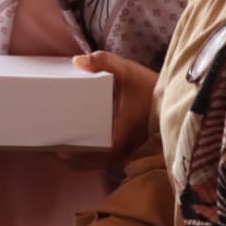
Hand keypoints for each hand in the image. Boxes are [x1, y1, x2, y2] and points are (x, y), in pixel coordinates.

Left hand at [59, 51, 157, 167]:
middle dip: (69, 159)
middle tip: (49, 146)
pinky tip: (80, 144)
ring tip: (59, 146)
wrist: (177, 100)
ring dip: (79, 159)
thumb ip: (103, 62)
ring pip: (96, 164)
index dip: (70, 156)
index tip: (53, 147)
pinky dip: (90, 157)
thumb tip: (76, 61)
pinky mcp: (128, 148)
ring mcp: (126, 152)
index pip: (89, 156)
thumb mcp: (127, 71)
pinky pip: (104, 160)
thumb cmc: (150, 88)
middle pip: (88, 164)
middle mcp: (121, 150)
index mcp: (118, 137)